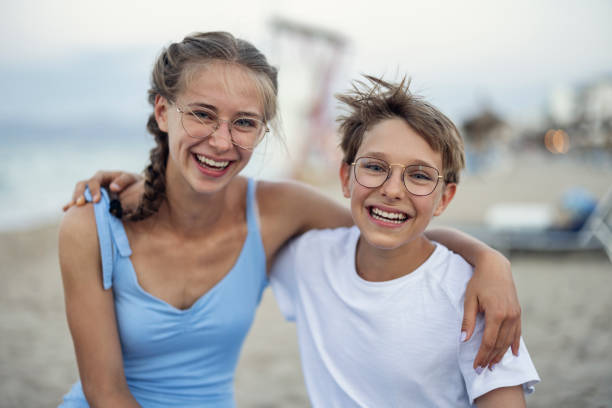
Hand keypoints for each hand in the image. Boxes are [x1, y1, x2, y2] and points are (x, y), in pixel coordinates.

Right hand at [62, 170, 141, 210]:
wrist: (136, 191)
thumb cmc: (135, 184)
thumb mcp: (133, 179)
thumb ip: (124, 181)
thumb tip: (113, 187)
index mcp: (104, 176)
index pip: (95, 180)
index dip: (94, 189)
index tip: (97, 200)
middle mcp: (95, 182)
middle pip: (82, 185)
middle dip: (80, 194)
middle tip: (81, 204)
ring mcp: (91, 191)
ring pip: (78, 192)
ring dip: (74, 199)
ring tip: (72, 208)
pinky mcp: (90, 199)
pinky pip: (77, 201)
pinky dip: (70, 204)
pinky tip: (65, 209)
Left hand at [462, 250, 520, 369]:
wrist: (495, 267)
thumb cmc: (479, 281)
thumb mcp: (469, 299)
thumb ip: (468, 320)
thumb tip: (464, 339)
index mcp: (496, 314)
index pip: (488, 341)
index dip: (482, 355)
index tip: (476, 366)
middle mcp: (509, 316)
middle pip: (499, 344)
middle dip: (490, 358)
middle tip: (482, 369)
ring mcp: (516, 314)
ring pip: (509, 340)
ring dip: (501, 354)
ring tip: (493, 364)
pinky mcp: (518, 312)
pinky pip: (517, 332)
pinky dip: (514, 344)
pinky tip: (513, 354)